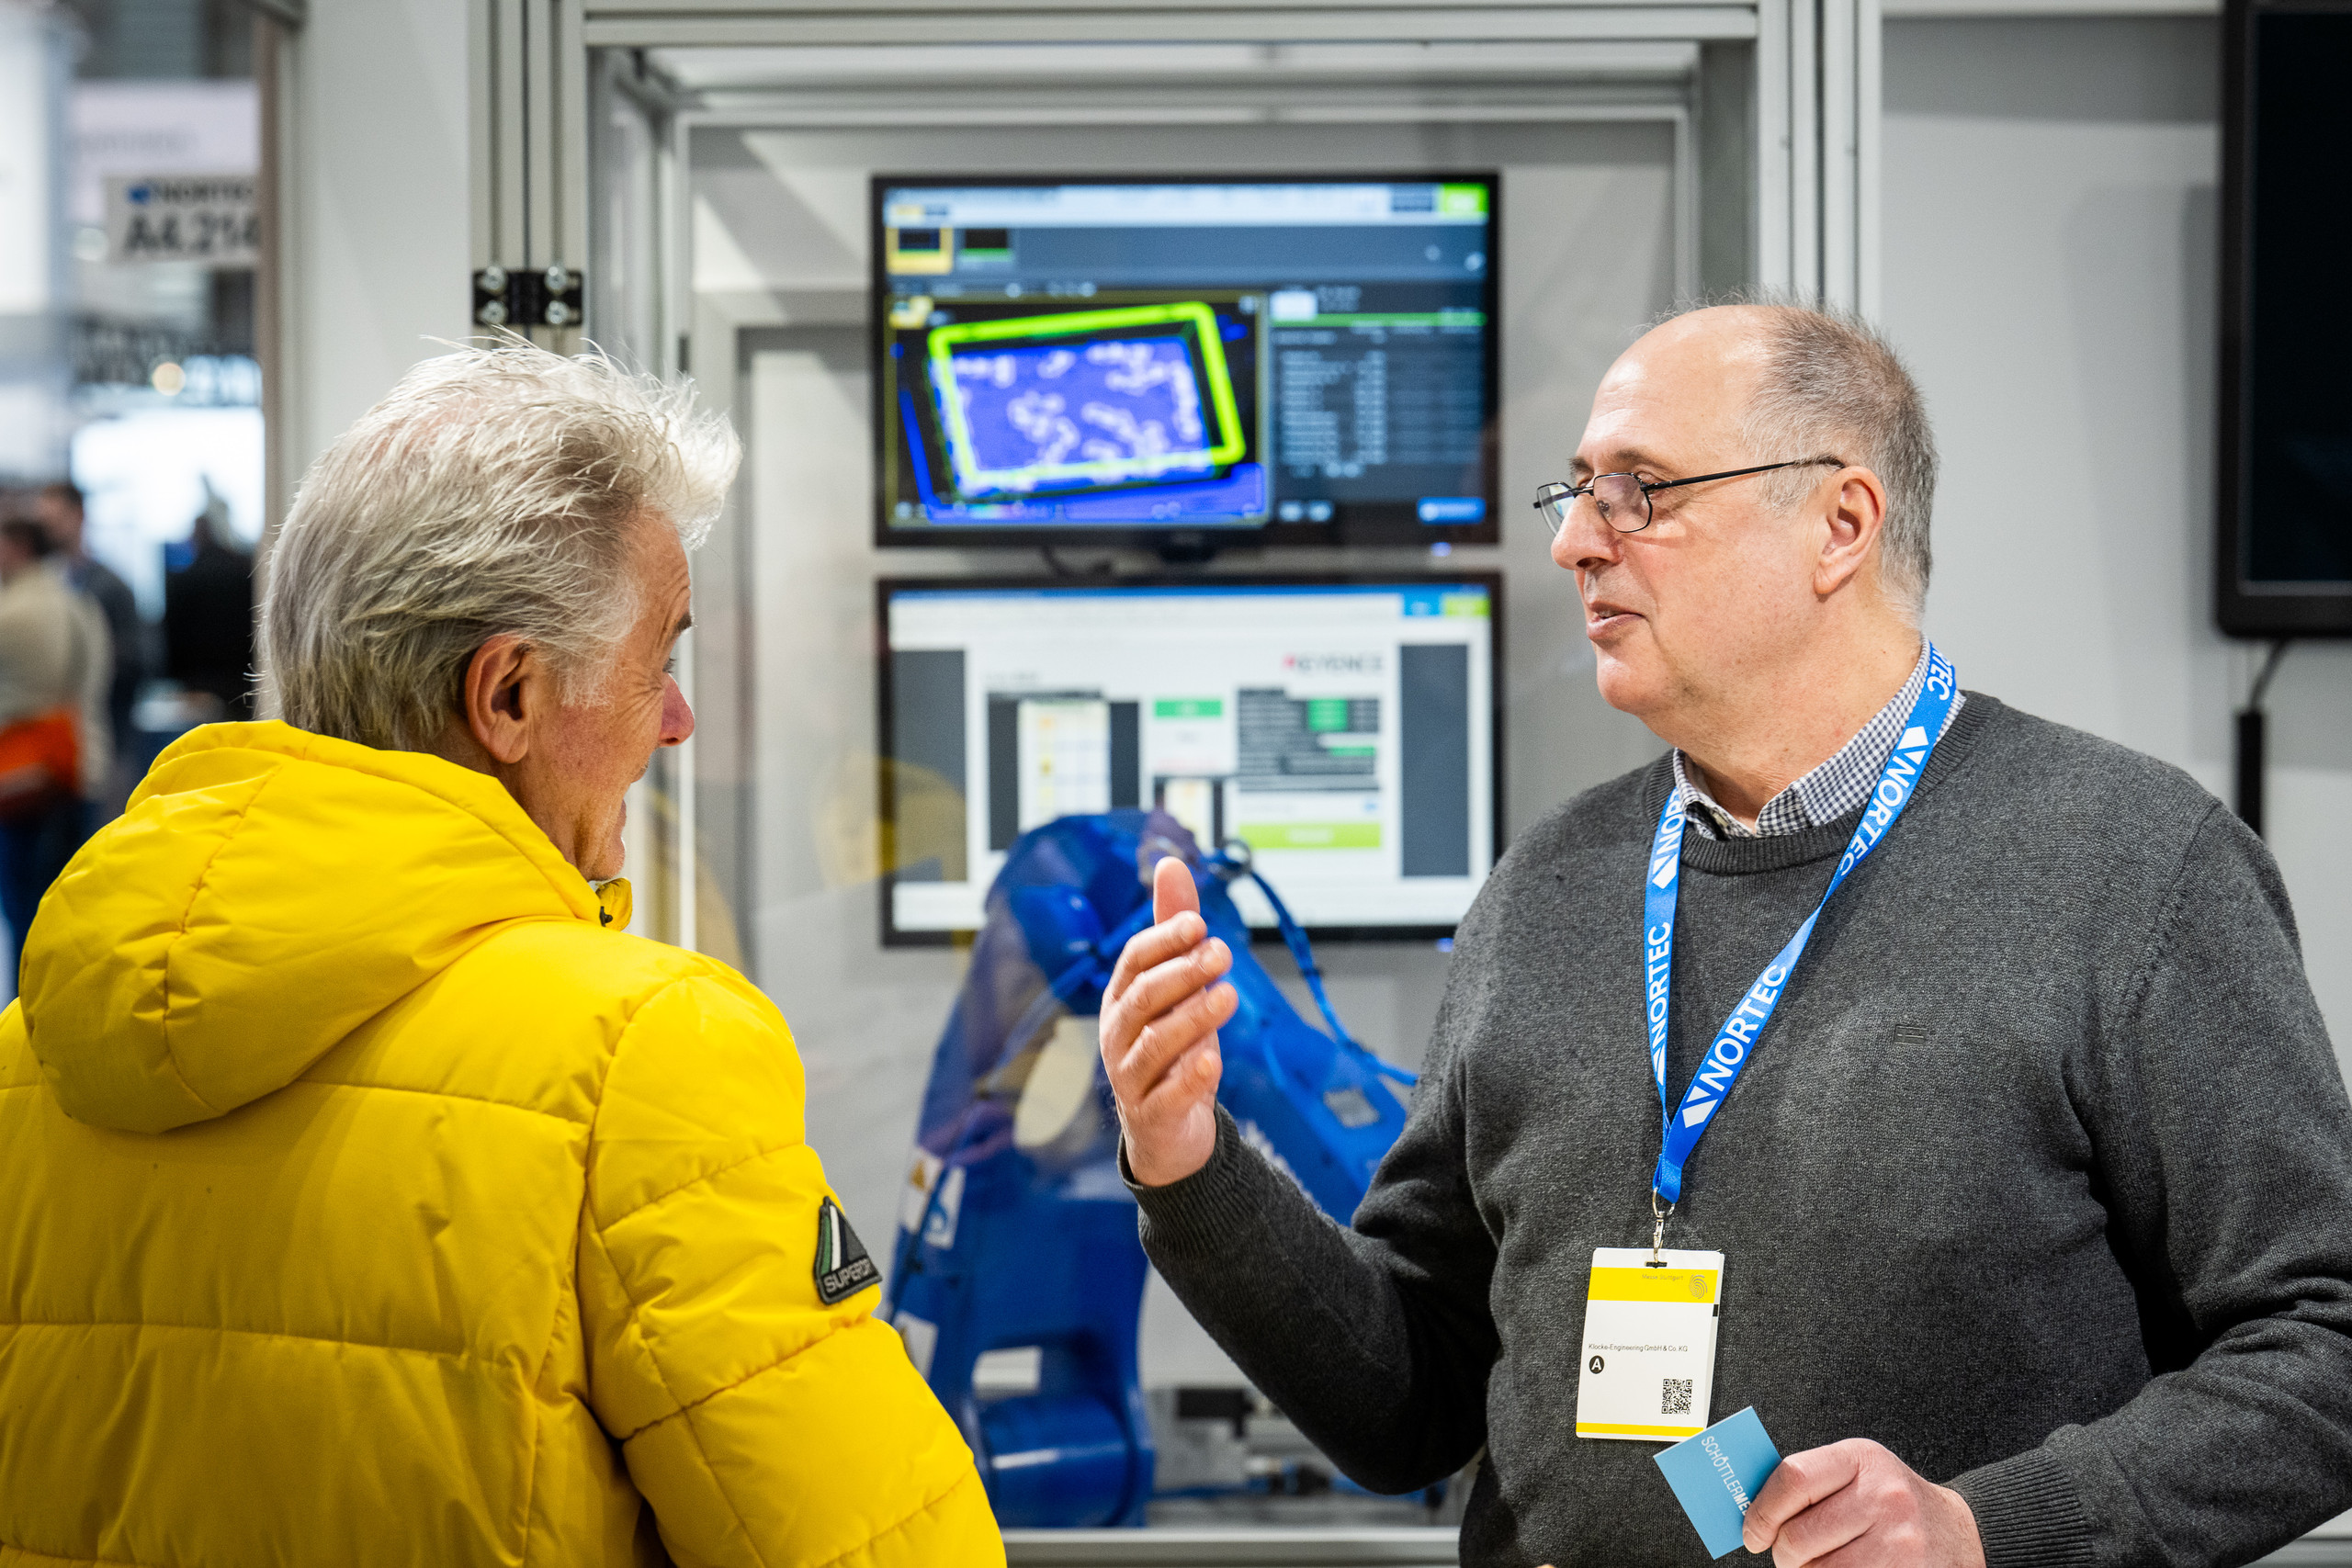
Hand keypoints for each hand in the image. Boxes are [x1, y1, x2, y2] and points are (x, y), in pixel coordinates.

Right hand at [1099, 855, 1237, 1185]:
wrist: (1167, 1128)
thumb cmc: (1172, 1047)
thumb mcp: (1179, 986)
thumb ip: (1174, 929)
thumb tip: (1171, 863)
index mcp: (1123, 998)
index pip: (1135, 960)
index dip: (1165, 940)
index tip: (1201, 924)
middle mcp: (1120, 1034)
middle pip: (1144, 997)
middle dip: (1184, 972)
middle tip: (1222, 952)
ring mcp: (1131, 1076)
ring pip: (1155, 1043)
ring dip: (1194, 1017)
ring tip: (1228, 997)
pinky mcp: (1152, 1114)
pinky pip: (1168, 1094)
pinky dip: (1191, 1077)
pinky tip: (1214, 1059)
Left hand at [1741, 1439, 1985, 1567]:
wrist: (1956, 1533)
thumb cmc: (1892, 1503)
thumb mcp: (1856, 1474)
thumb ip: (1808, 1484)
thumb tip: (1751, 1511)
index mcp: (1861, 1459)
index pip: (1793, 1478)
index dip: (1762, 1512)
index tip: (1753, 1533)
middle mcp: (1884, 1497)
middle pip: (1799, 1535)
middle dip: (1784, 1552)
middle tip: (1789, 1554)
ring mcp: (1899, 1540)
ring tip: (1822, 1563)